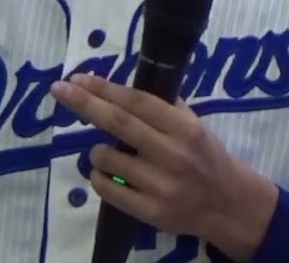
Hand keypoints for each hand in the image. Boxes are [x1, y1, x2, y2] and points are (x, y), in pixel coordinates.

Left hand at [50, 73, 278, 261]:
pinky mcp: (150, 211)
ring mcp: (160, 185)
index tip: (78, 77)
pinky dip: (98, 177)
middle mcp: (172, 154)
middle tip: (59, 89)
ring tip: (104, 151)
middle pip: (117, 123)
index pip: (136, 102)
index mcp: (184, 128)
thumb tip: (118, 88)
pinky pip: (107, 190)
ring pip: (107, 158)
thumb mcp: (194, 125)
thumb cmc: (207, 157)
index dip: (104, 88)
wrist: (229, 205)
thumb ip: (163, 107)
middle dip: (84, 103)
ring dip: (96, 151)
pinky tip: (105, 174)